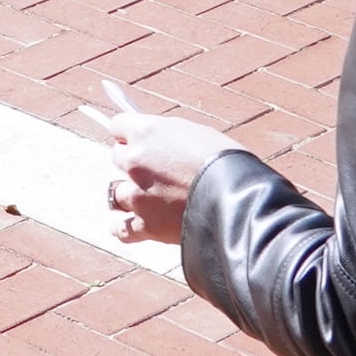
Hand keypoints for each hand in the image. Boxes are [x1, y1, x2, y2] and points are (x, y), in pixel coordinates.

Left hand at [89, 81, 244, 246]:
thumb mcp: (196, 133)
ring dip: (131, 194)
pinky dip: (125, 228)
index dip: (130, 134)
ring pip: (117, 193)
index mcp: (146, 131)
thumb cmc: (226, 160)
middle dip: (134, 163)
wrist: (239, 198)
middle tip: (156, 171)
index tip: (140, 140)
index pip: (118, 126)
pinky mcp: (146, 225)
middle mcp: (134, 160)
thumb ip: (167, 138)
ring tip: (150, 199)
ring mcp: (137, 195)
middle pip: (118, 158)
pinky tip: (130, 226)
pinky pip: (123, 229)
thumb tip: (157, 142)